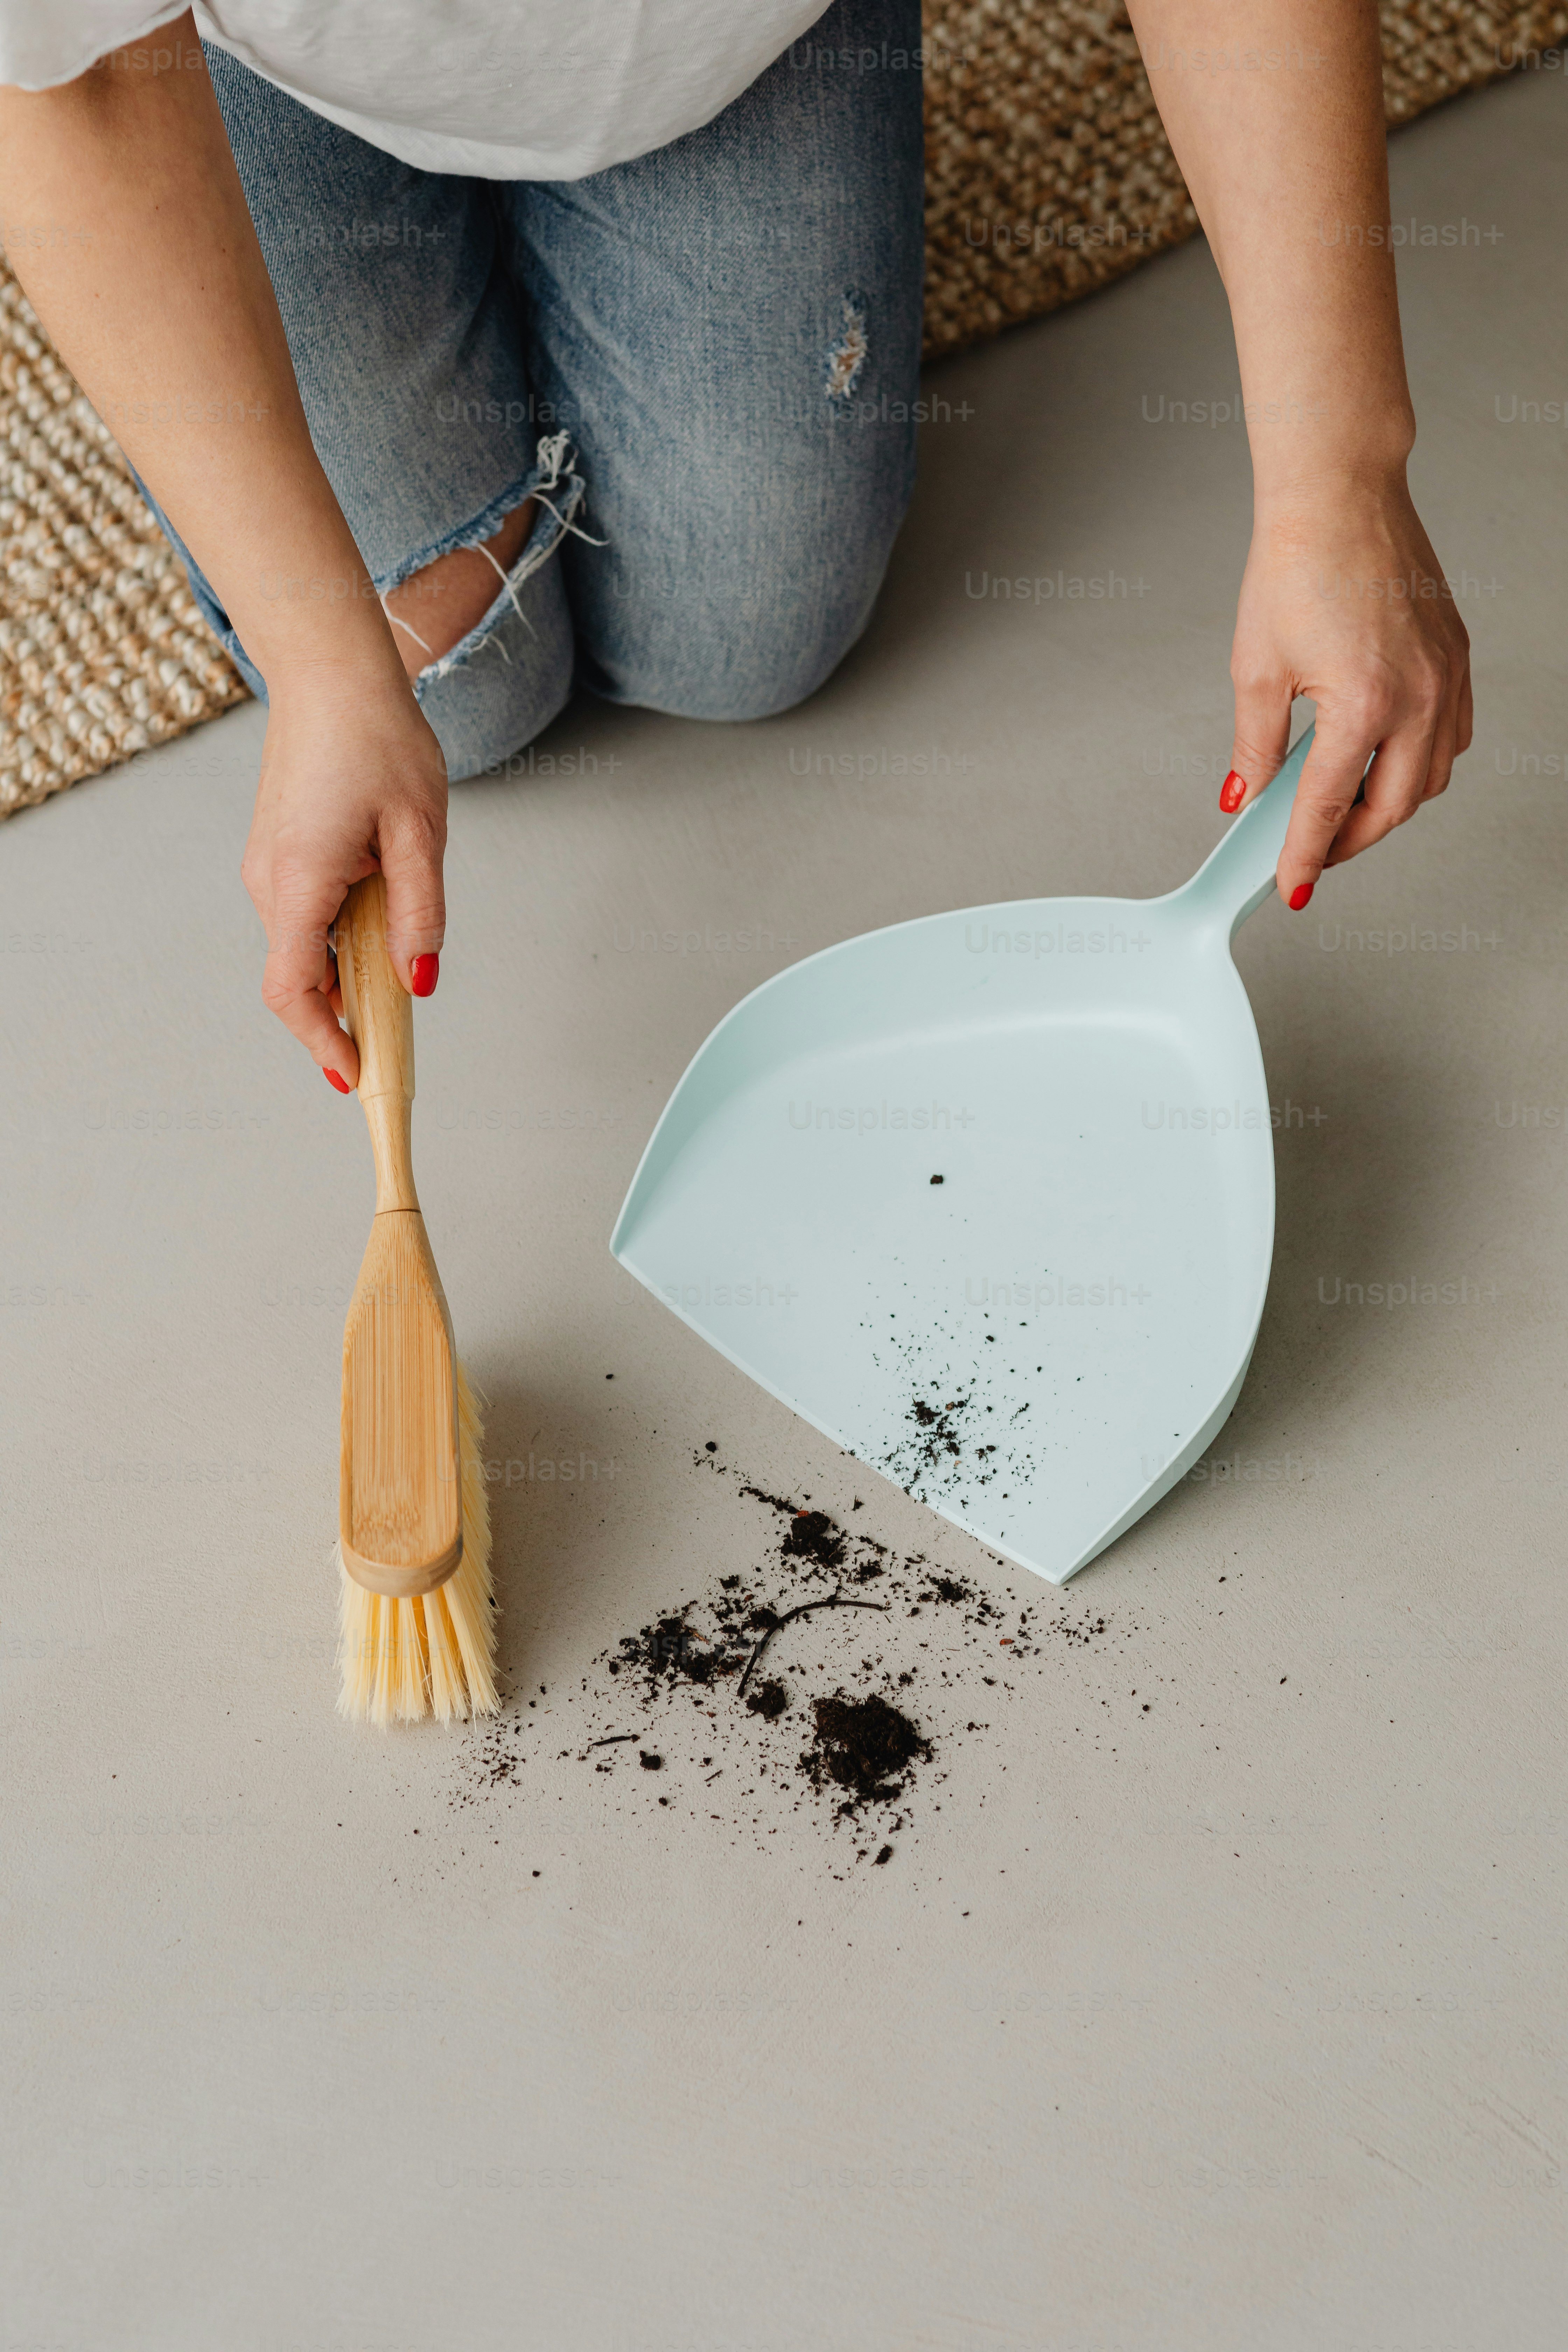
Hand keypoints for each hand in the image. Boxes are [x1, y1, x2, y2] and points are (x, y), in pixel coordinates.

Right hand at [240, 663, 448, 1088]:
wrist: (332, 673)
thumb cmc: (378, 739)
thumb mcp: (419, 832)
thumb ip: (419, 914)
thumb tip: (420, 983)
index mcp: (299, 881)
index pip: (295, 990)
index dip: (323, 1042)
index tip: (355, 1077)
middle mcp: (269, 882)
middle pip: (300, 977)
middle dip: (345, 1016)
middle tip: (398, 1038)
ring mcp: (268, 867)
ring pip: (305, 947)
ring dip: (347, 973)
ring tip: (400, 970)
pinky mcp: (279, 854)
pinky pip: (306, 917)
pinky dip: (339, 939)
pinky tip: (380, 922)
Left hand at [1224, 474, 1472, 907]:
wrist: (1340, 497)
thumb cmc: (1297, 565)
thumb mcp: (1256, 669)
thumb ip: (1253, 747)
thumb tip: (1244, 798)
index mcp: (1364, 704)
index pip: (1330, 808)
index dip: (1306, 856)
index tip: (1292, 886)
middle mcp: (1419, 696)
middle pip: (1393, 807)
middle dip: (1350, 840)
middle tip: (1312, 851)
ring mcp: (1447, 677)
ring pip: (1431, 778)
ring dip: (1389, 805)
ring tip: (1343, 808)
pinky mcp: (1457, 658)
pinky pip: (1452, 736)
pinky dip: (1420, 763)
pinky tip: (1383, 760)